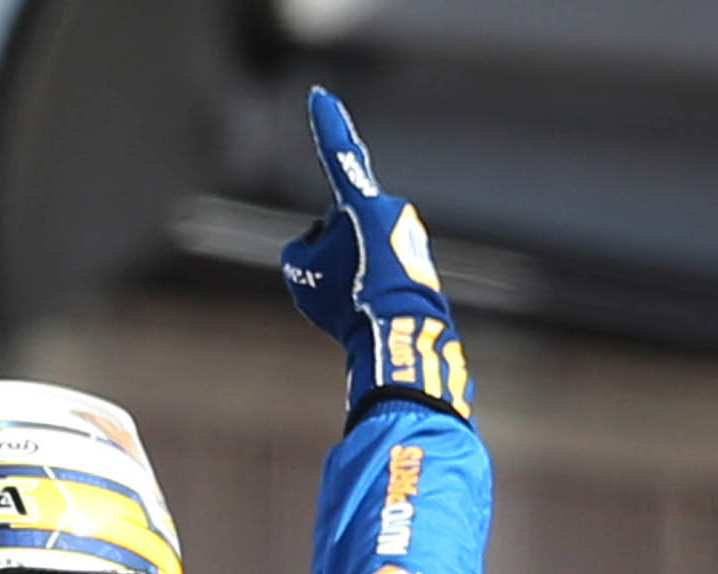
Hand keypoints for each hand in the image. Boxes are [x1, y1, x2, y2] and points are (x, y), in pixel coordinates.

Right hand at [274, 88, 466, 416]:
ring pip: (359, 247)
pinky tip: (367, 312)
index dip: (325, 124)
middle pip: (340, 221)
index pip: (338, 154)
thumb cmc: (348, 300)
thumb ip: (305, 248)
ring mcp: (407, 235)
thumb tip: (326, 247)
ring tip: (353, 302)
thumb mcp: (301, 271)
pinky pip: (377, 270)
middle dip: (330, 247)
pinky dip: (366, 289)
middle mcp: (391, 210)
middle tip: (336, 284)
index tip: (319, 94)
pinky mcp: (416, 261)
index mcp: (364, 203)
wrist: (399, 334)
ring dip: (349, 271)